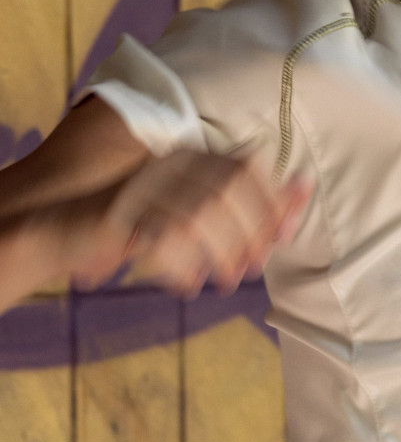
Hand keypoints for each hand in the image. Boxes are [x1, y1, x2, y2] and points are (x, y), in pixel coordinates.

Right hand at [64, 148, 311, 298]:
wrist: (62, 229)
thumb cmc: (138, 226)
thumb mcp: (192, 213)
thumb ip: (241, 210)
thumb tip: (296, 211)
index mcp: (191, 156)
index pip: (247, 167)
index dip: (274, 200)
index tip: (286, 236)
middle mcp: (170, 163)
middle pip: (229, 189)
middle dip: (251, 231)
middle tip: (252, 268)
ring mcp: (143, 185)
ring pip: (201, 214)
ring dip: (221, 253)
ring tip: (224, 281)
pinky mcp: (118, 214)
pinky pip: (162, 237)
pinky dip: (182, 265)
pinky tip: (188, 284)